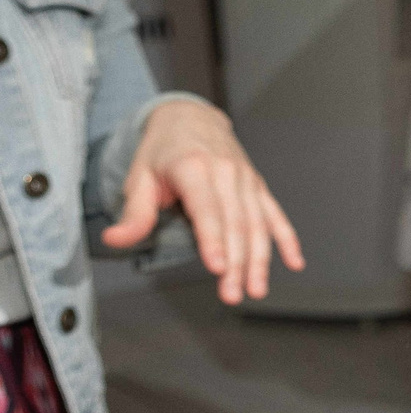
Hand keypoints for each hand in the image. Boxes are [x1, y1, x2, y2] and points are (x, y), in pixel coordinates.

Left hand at [100, 100, 304, 305]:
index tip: (218, 267)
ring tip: (256, 289)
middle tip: (232, 293)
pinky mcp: (258, 186)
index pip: (208, 210)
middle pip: (235, 224)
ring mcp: (247, 180)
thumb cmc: (162, 151)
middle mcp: (227, 173)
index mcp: (194, 167)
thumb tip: (115, 240)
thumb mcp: (139, 177)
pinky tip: (294, 262)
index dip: (214, 240)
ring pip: (258, 225)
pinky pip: (275, 215)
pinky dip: (287, 239)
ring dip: (260, 260)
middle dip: (237, 262)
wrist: (190, 118)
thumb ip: (134, 213)